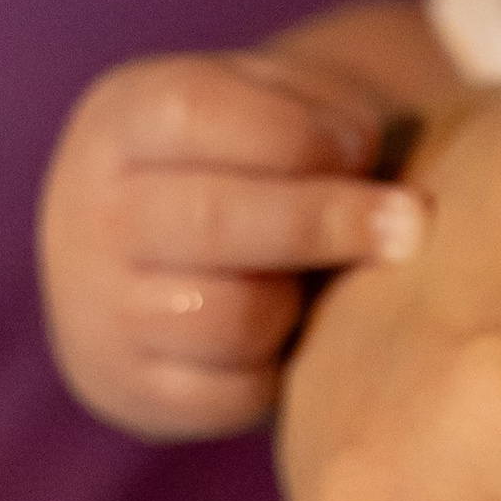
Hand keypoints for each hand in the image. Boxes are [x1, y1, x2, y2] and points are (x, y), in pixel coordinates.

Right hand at [40, 38, 427, 439]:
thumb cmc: (251, 160)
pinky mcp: (125, 388)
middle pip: (215, 221)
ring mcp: (97, 307)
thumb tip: (401, 209)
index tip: (364, 149)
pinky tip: (292, 339)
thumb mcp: (273, 104)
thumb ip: (329, 123)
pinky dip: (279, 371)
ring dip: (298, 304)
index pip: (197, 115)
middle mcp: (90, 212)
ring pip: (229, 317)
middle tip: (411, 226)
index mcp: (122, 119)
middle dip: (327, 223)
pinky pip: (229, 395)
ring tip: (318, 285)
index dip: (299, 135)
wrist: (160, 254)